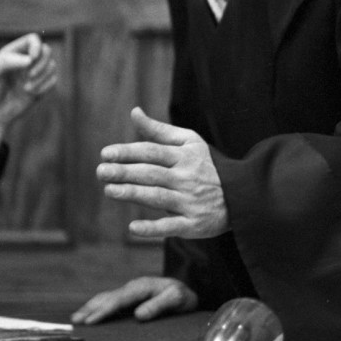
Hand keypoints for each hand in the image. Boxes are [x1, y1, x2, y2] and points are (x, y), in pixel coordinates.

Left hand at [0, 33, 57, 152]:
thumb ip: (7, 62)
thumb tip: (30, 59)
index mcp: (13, 52)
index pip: (33, 39)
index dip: (36, 46)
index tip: (32, 58)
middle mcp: (26, 60)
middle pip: (46, 50)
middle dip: (41, 63)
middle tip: (29, 75)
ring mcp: (35, 73)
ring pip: (52, 65)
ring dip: (42, 77)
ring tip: (26, 88)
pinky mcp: (41, 85)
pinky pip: (54, 80)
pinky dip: (44, 86)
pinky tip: (30, 93)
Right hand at [71, 276, 196, 324]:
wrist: (188, 292)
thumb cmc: (183, 297)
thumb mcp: (177, 299)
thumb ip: (159, 305)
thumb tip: (138, 315)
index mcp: (143, 286)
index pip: (120, 299)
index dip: (104, 310)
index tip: (91, 321)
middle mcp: (134, 286)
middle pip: (109, 297)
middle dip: (91, 309)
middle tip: (75, 322)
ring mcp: (131, 290)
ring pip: (106, 297)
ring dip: (91, 307)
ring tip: (76, 319)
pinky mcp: (130, 296)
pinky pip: (110, 300)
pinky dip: (97, 306)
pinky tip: (89, 314)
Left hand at [97, 107, 229, 239]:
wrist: (240, 195)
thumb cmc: (206, 165)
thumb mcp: (188, 142)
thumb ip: (158, 130)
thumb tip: (134, 112)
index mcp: (185, 156)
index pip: (153, 152)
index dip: (129, 152)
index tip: (106, 153)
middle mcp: (187, 178)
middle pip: (152, 173)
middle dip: (125, 172)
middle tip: (101, 171)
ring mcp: (190, 201)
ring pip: (158, 197)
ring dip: (134, 194)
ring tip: (110, 190)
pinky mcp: (193, 224)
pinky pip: (171, 227)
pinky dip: (153, 229)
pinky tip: (132, 228)